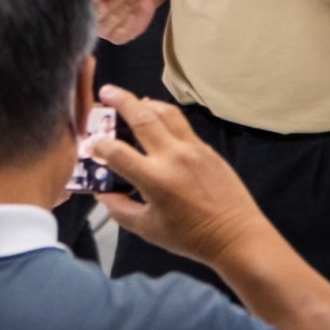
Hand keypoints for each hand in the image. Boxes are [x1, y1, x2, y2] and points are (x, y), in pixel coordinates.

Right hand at [91, 0, 155, 43]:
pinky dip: (132, 21)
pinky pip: (123, 32)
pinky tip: (132, 13)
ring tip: (129, 0)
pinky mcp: (116, 38)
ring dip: (126, 9)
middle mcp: (88, 16)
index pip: (87, 0)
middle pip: (102, 11)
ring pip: (112, 21)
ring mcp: (101, 29)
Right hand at [92, 87, 269, 269]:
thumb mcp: (147, 229)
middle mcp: (172, 157)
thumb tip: (103, 192)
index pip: (116, 151)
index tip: (91, 145)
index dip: (98, 146)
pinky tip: (158, 122)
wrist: (237, 236)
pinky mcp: (207, 149)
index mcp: (154, 179)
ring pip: (165, 113)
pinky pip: (182, 126)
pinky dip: (165, 117)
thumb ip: (119, 208)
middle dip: (120, 101)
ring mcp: (193, 149)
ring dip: (145, 103)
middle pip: (141, 117)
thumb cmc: (190, 237)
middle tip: (106, 91)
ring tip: (133, 101)